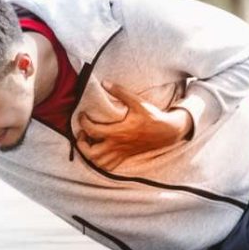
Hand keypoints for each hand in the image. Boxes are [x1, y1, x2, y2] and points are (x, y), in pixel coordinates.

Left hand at [76, 81, 193, 170]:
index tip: (82, 115)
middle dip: (81, 144)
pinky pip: (108, 166)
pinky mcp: (125, 156)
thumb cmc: (152, 116)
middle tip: (82, 133)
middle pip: (91, 153)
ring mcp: (121, 153)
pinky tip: (98, 151)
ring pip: (99, 163)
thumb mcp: (137, 102)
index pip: (92, 130)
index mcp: (118, 132)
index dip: (82, 122)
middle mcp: (117, 145)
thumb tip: (105, 82)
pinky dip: (99, 162)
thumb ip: (120, 92)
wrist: (167, 131)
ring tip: (89, 142)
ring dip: (89, 154)